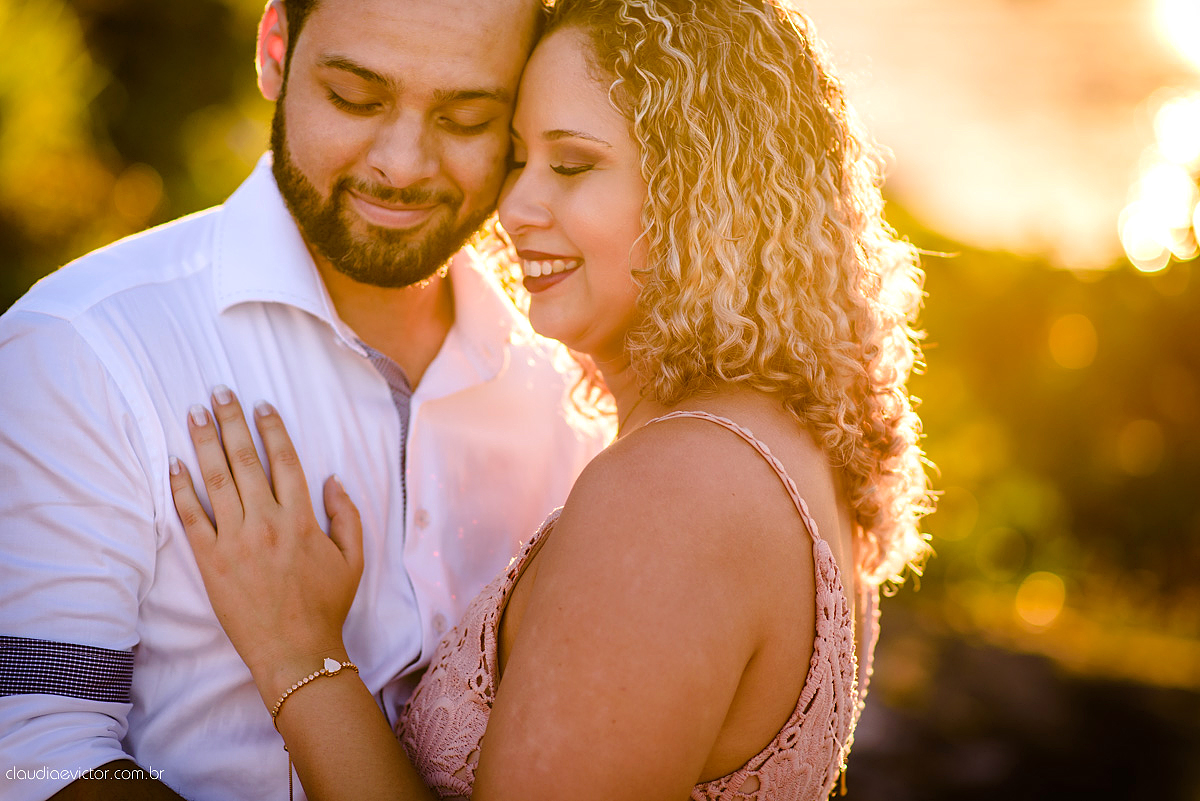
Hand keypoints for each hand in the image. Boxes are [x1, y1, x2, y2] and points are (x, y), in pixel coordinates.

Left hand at [169, 387, 362, 702]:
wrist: (295, 649)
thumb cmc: (326, 605)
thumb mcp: (353, 558)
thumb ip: (346, 515)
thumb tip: (332, 479)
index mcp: (302, 518)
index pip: (285, 461)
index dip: (272, 429)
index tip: (261, 406)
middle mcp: (267, 521)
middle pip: (246, 460)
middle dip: (232, 421)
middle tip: (220, 392)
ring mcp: (236, 540)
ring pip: (217, 480)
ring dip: (205, 443)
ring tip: (196, 414)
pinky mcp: (211, 561)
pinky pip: (192, 518)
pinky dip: (181, 489)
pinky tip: (174, 464)